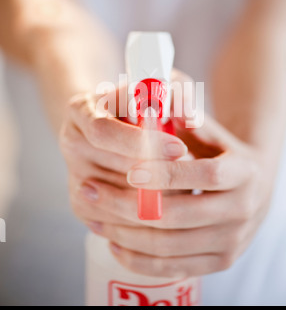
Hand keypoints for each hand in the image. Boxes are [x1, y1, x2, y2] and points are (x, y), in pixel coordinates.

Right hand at [59, 88, 187, 229]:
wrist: (115, 126)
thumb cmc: (142, 103)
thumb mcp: (159, 87)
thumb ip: (177, 94)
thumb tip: (189, 117)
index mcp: (81, 109)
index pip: (103, 132)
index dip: (140, 143)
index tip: (178, 148)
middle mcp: (70, 142)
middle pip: (113, 169)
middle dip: (158, 174)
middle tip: (190, 174)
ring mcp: (74, 175)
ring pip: (119, 200)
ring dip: (156, 198)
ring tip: (182, 186)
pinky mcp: (81, 204)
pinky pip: (115, 222)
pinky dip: (144, 217)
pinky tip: (165, 202)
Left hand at [87, 113, 272, 277]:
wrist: (253, 188)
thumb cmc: (221, 153)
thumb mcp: (210, 130)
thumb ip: (185, 114)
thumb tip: (157, 96)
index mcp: (244, 172)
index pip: (205, 174)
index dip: (167, 173)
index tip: (130, 170)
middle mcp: (244, 210)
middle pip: (179, 216)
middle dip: (128, 205)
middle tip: (92, 191)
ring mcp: (232, 241)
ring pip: (168, 246)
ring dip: (125, 232)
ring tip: (94, 215)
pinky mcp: (219, 261)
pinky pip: (173, 268)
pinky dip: (139, 259)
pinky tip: (114, 242)